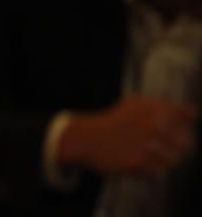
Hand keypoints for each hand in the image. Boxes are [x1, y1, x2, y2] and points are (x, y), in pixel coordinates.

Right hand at [57, 97, 197, 175]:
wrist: (88, 138)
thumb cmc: (118, 122)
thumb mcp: (140, 107)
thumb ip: (171, 109)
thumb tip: (196, 110)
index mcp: (155, 109)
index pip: (186, 125)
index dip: (179, 131)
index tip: (164, 133)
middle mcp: (153, 125)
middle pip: (186, 144)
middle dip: (176, 147)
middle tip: (156, 146)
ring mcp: (146, 145)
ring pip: (173, 160)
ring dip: (162, 160)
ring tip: (144, 154)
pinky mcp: (137, 163)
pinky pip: (158, 173)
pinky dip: (150, 170)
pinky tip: (136, 161)